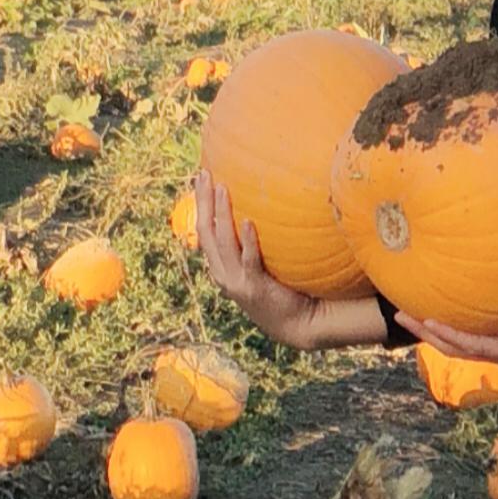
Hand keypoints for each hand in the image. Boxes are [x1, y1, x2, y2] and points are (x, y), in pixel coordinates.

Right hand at [194, 168, 335, 347]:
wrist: (297, 324)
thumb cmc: (281, 290)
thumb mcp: (260, 267)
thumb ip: (254, 245)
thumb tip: (262, 209)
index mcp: (221, 268)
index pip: (203, 231)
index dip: (200, 205)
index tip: (201, 179)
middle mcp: (223, 274)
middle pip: (206, 233)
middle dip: (203, 202)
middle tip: (204, 175)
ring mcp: (237, 282)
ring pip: (223, 242)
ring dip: (222, 214)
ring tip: (223, 189)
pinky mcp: (255, 287)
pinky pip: (249, 259)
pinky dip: (248, 240)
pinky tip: (249, 221)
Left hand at [405, 301, 497, 374]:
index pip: (472, 346)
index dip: (447, 334)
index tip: (424, 320)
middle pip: (456, 348)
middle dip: (427, 334)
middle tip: (399, 314)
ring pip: (461, 344)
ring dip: (434, 332)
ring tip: (411, 313)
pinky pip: (474, 335)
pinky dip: (454, 326)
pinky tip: (447, 310)